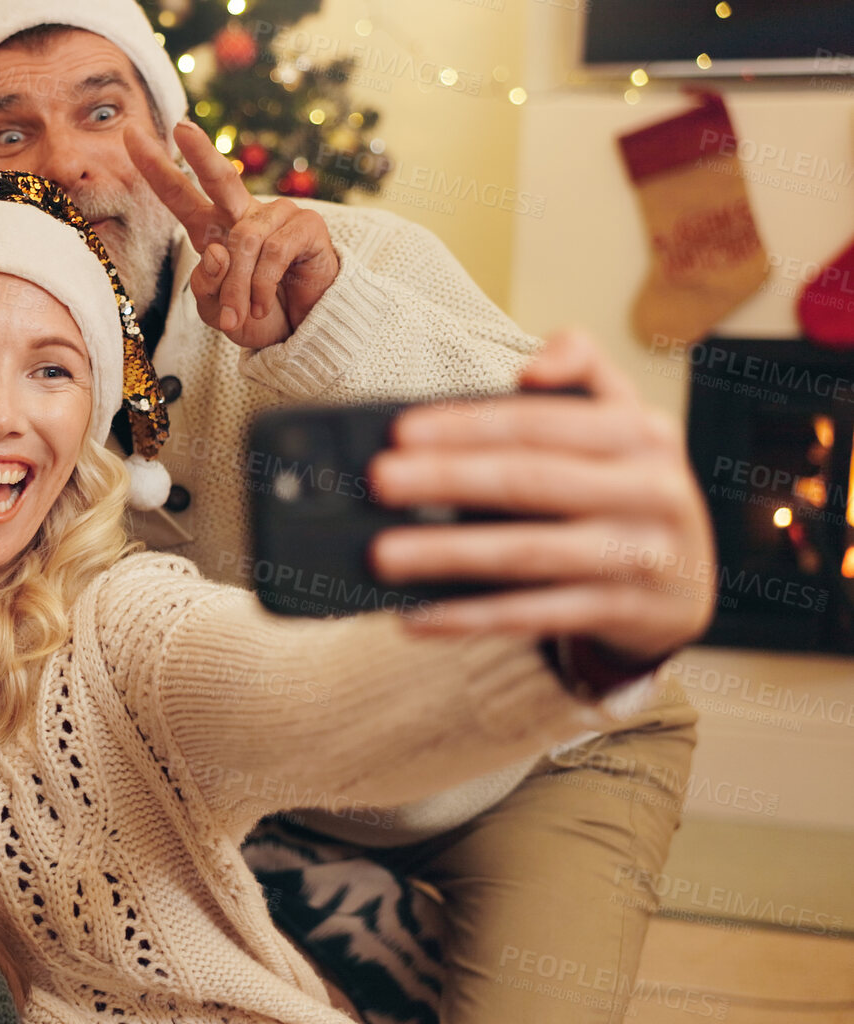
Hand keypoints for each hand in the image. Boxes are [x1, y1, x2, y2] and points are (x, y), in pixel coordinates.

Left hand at [126, 122, 339, 348]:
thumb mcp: (215, 308)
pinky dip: (262, 287)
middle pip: (219, 177)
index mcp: (212, 228)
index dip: (155, 167)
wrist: (301, 334)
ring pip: (243, 242)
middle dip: (200, 152)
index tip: (129, 136)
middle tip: (181, 128)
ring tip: (238, 315)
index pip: (179, 194)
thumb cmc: (256, 315)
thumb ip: (205, 284)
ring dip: (237, 288)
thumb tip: (216, 250)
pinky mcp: (307, 225)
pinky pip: (273, 252)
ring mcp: (277, 215)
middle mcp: (243, 213)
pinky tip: (262, 305)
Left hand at [368, 331, 716, 665]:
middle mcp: (651, 491)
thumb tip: (534, 363)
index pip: (542, 423)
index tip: (401, 430)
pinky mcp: (626, 614)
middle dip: (447, 479)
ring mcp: (642, 556)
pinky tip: (416, 617)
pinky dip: (471, 618)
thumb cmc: (626, 488)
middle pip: (530, 481)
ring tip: (383, 554)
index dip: (470, 424)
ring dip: (448, 554)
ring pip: (529, 554)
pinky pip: (535, 616)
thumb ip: (583, 370)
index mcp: (641, 434)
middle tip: (377, 480)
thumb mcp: (620, 422)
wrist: (688, 586)